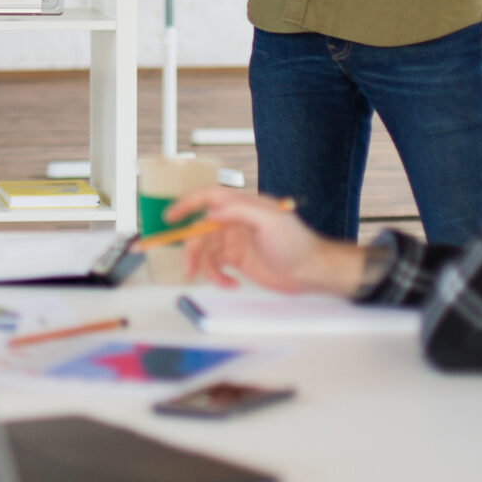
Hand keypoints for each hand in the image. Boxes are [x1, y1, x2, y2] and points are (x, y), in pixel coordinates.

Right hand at [165, 187, 361, 296]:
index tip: (170, 217)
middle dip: (192, 250)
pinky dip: (218, 277)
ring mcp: (236, 241)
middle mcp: (236, 222)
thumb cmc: (297, 243)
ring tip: (215, 281)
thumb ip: (240, 211)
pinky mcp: (238, 260)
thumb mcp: (270, 221)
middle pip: (201, 232)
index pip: (208, 198)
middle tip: (188, 268)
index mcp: (243, 206)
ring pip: (207, 252)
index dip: (187, 205)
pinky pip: (217, 266)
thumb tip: (211, 213)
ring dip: (205, 268)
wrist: (311, 271)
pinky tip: (231, 284)